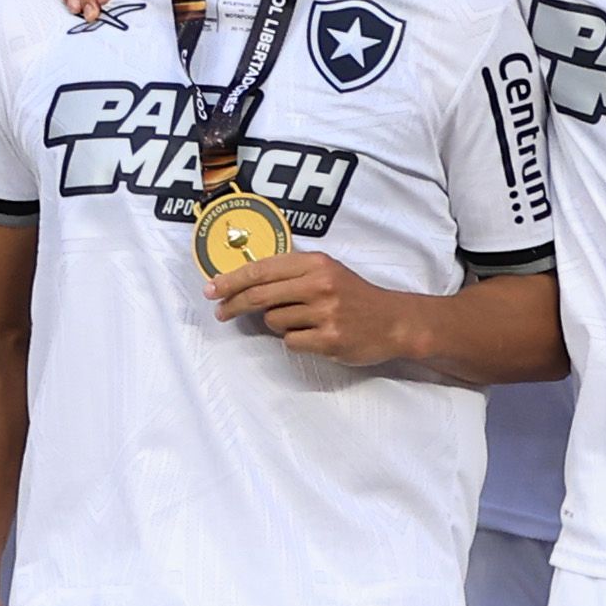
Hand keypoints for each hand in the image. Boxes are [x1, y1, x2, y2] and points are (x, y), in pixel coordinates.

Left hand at [211, 246, 417, 362]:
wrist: (393, 321)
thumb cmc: (354, 296)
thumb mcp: (327, 272)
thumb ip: (291, 274)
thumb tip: (245, 282)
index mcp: (315, 263)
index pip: (262, 269)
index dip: (232, 280)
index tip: (212, 288)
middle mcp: (319, 284)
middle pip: (259, 295)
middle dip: (234, 304)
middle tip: (221, 312)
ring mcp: (325, 313)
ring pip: (274, 321)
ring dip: (279, 324)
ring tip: (304, 322)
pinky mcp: (329, 339)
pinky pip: (291, 342)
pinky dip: (296, 340)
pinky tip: (315, 335)